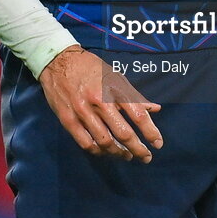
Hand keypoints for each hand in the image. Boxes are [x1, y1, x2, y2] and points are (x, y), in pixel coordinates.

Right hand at [38, 46, 162, 162]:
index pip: (138, 114)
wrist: (58, 61)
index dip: (150, 132)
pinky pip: (86, 143)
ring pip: (105, 142)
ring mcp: (82, 111)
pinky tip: (106, 152)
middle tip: (146, 157)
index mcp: (114, 87)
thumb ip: (134, 95)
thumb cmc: (90, 67)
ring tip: (127, 155)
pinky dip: (99, 151)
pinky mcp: (68, 119)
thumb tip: (155, 109)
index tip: (158, 143)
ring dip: (119, 153)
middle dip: (138, 148)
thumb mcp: (115, 75)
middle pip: (123, 132)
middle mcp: (99, 100)